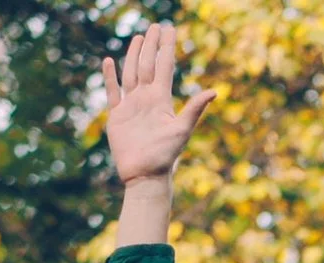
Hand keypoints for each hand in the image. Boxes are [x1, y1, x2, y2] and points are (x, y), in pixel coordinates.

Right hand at [104, 23, 215, 186]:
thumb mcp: (182, 130)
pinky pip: (113, 92)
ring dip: (133, 55)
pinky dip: (110, 77)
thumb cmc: (165, 156)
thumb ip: (195, 109)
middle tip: (155, 26)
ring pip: (131, 74)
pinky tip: (109, 62)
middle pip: (148, 64)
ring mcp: (132, 106)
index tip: (169, 29)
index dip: (167, 47)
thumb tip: (214, 91)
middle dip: (151, 45)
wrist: (145, 175)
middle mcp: (147, 99)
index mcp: (161, 99)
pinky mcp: (117, 116)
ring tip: (138, 38)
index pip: (164, 66)